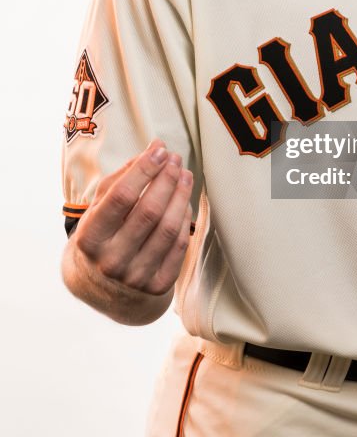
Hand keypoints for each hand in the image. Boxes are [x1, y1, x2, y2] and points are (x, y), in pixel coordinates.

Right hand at [72, 139, 193, 296]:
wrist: (103, 287)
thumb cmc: (102, 234)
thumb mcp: (99, 207)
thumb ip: (123, 176)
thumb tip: (155, 149)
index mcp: (90, 238)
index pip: (121, 197)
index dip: (144, 170)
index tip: (160, 150)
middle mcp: (111, 261)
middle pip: (149, 211)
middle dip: (166, 179)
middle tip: (176, 159)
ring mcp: (135, 276)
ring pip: (168, 229)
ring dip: (181, 195)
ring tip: (185, 175)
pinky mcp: (157, 286)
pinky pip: (179, 246)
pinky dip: (185, 220)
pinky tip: (184, 202)